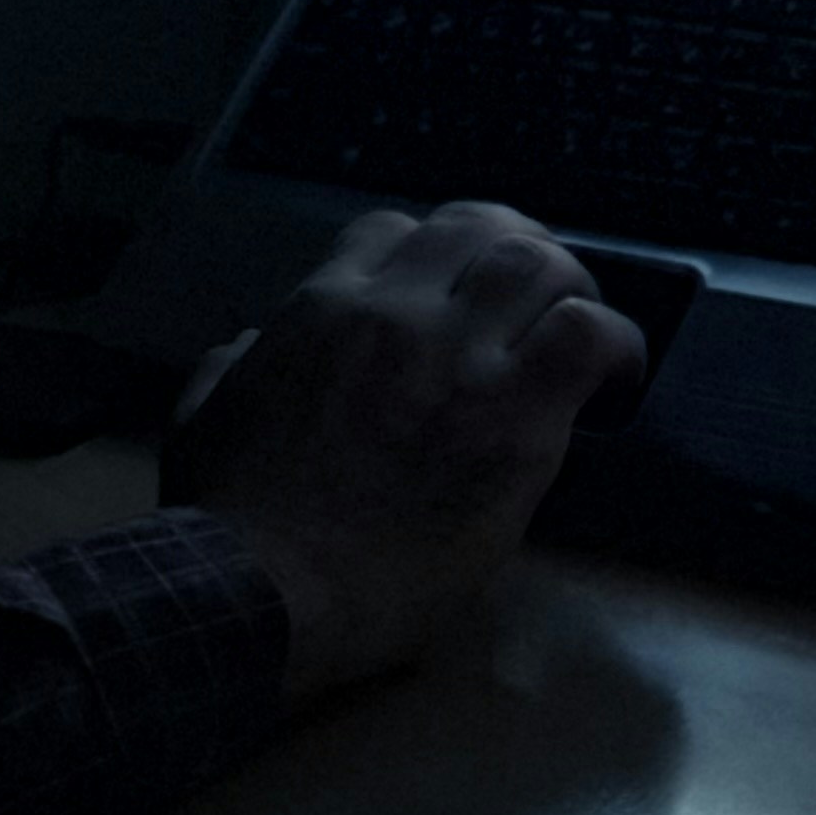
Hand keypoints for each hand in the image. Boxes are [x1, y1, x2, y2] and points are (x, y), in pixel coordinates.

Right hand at [160, 203, 647, 696]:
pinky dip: (612, 345)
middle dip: (511, 250)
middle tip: (530, 303)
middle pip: (477, 226)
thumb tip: (248, 349)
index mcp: (322, 307)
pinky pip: (587, 337)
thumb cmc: (225, 516)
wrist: (264, 588)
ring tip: (578, 333)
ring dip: (567, 290)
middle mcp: (397, 311)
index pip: (391, 229)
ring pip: (540, 263)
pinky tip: (613, 378)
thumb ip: (231, 366)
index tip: (445, 297)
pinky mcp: (516, 418)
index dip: (427, 258)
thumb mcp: (202, 414)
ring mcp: (460, 358)